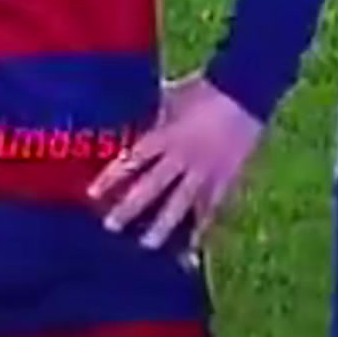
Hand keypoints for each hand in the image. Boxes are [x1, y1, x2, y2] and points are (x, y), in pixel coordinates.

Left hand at [87, 74, 263, 250]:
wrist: (245, 92)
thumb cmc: (205, 90)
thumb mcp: (173, 95)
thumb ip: (153, 108)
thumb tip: (130, 103)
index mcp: (167, 134)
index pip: (133, 159)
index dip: (112, 177)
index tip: (92, 194)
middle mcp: (182, 156)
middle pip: (152, 186)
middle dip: (130, 207)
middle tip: (110, 227)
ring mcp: (205, 170)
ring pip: (181, 202)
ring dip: (163, 225)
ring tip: (148, 246)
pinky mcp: (225, 178)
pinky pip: (212, 207)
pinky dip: (202, 227)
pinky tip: (192, 247)